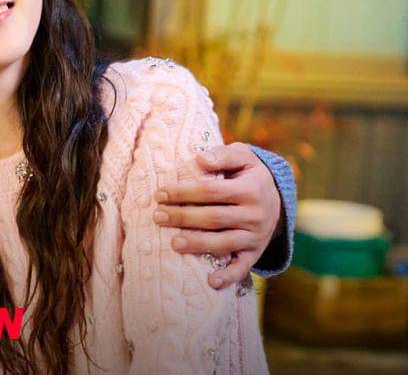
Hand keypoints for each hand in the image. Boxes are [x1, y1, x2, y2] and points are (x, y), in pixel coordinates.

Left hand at [152, 142, 282, 289]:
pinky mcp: (255, 252)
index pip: (211, 191)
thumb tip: (201, 159)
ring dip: (198, 244)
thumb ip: (223, 155)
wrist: (279, 198)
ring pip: (224, 243)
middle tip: (158, 216)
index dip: (184, 192)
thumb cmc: (249, 174)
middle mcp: (256, 214)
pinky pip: (243, 267)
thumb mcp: (243, 157)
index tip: (160, 193)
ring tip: (173, 243)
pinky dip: (228, 276)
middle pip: (214, 218)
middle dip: (183, 217)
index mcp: (250, 189)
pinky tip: (210, 282)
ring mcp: (257, 236)